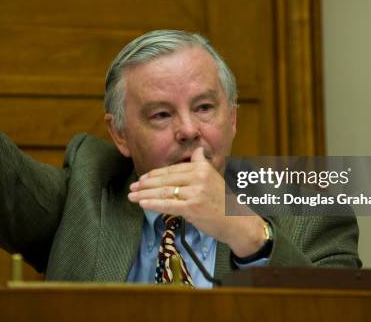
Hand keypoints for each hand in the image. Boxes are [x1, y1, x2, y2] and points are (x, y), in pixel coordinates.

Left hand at [128, 147, 266, 256]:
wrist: (237, 220)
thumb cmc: (223, 201)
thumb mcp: (214, 176)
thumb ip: (202, 163)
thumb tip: (197, 150)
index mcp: (201, 167)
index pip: (172, 170)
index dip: (154, 174)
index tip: (142, 178)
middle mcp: (198, 177)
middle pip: (165, 180)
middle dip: (145, 184)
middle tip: (132, 187)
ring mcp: (195, 192)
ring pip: (164, 192)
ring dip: (144, 194)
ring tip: (132, 196)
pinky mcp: (192, 208)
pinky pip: (167, 205)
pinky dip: (153, 204)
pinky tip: (142, 203)